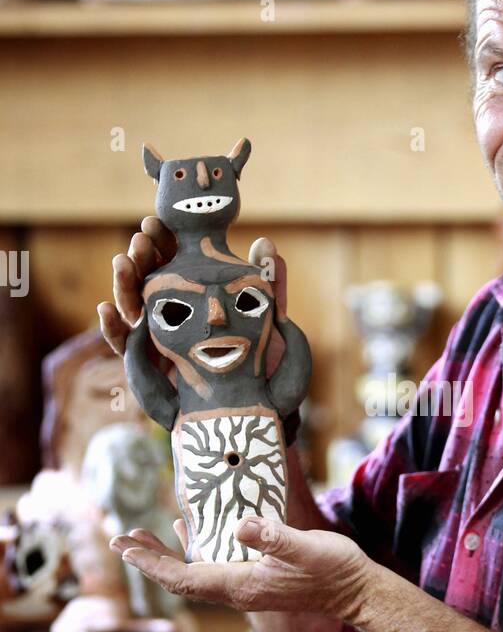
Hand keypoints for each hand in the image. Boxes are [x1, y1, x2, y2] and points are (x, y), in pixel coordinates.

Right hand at [97, 227, 288, 379]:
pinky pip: (121, 345)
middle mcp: (168, 316)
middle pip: (146, 280)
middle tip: (140, 239)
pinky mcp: (142, 365)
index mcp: (193, 300)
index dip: (162, 244)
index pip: (172, 264)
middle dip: (140, 258)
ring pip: (130, 306)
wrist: (244, 409)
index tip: (156, 222)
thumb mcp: (264, 321)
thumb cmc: (255, 365)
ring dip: (123, 284)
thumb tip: (267, 242)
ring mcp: (152, 338)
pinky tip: (106, 309)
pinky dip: (111, 327)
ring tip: (122, 263)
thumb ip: (266, 285)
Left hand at [109, 516, 372, 624]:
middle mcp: (237, 588)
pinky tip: (187, 530)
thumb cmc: (333, 570)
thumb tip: (240, 525)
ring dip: (166, 555)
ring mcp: (246, 584)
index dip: (151, 563)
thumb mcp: (305, 548)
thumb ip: (273, 538)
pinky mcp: (256, 576)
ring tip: (140, 537)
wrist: (356, 592)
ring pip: (194, 570)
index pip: (183, 577)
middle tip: (119, 539)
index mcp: (240, 585)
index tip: (125, 547)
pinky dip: (194, 547)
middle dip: (149, 559)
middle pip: (180, 576)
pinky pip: (214, 563)